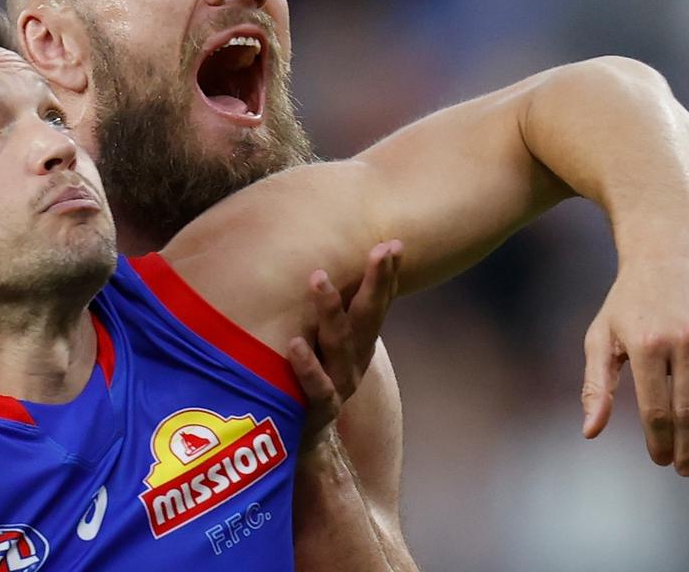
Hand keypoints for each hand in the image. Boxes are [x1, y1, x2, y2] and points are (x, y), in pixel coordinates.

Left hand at [288, 240, 402, 441]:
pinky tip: (295, 344)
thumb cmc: (313, 382)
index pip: (377, 304)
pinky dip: (306, 365)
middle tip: (381, 250)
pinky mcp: (318, 409)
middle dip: (378, 282)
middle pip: (369, 317)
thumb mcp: (325, 347)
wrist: (309, 445)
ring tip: (318, 278)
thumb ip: (328, 315)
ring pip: (339, 344)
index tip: (394, 243)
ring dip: (331, 310)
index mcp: (359, 343)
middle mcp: (355, 360)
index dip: (388, 276)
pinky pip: (315, 386)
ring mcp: (339, 385)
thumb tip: (315, 265)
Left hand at [581, 249, 688, 475]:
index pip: (656, 409)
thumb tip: (591, 432)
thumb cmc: (627, 301)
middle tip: (685, 469)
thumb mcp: (602, 337)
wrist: (668, 251)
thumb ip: (597, 386)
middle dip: (688, 446)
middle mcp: (685, 339)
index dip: (659, 441)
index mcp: (646, 344)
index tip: (660, 461)